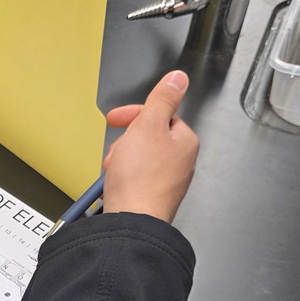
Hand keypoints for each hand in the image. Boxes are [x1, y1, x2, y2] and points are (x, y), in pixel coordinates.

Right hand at [102, 70, 198, 223]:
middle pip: (147, 136)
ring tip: (115, 169)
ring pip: (138, 157)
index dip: (135, 115)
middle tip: (118, 149)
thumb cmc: (141, 178)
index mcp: (184, 141)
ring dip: (121, 159)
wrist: (131, 221)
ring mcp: (166, 181)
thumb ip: (163, 99)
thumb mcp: (148, 125)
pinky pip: (133, 177)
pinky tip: (115, 183)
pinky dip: (121, 177)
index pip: (160, 115)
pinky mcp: (151, 196)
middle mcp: (180, 162)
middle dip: (126, 140)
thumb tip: (178, 78)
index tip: (116, 119)